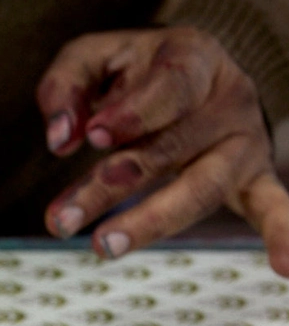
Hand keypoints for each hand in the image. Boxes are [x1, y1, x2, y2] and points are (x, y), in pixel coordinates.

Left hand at [37, 27, 288, 275]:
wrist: (190, 74)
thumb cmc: (135, 72)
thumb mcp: (94, 59)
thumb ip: (66, 86)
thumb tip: (59, 139)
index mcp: (192, 61)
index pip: (168, 88)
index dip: (132, 113)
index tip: (94, 136)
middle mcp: (226, 102)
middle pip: (168, 151)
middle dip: (108, 187)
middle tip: (62, 220)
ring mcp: (241, 145)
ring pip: (199, 190)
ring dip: (149, 222)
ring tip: (102, 247)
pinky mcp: (251, 180)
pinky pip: (271, 207)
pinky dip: (282, 234)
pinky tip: (285, 266)